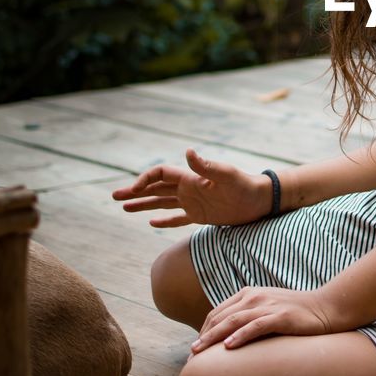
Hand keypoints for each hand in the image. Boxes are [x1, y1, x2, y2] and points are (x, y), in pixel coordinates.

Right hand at [113, 148, 270, 227]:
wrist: (261, 200)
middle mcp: (189, 188)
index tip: (134, 190)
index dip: (145, 179)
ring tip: (124, 208)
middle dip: (136, 192)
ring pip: (162, 203)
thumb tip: (188, 151)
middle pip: (156, 188)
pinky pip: (178, 218)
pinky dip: (164, 221)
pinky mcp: (201, 215)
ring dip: (144, 205)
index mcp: (191, 178)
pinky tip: (152, 223)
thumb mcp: (226, 175)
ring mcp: (194, 202)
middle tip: (115, 197)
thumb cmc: (245, 186)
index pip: (161, 174)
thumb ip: (206, 165)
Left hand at [191, 286, 333, 351]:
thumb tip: (228, 340)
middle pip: (220, 317)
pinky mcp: (281, 316)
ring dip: (213, 337)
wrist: (326, 307)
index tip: (195, 349)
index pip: (217, 313)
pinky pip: (255, 326)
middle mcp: (254, 297)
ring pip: (233, 321)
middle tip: (191, 355)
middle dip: (203, 336)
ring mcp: (268, 305)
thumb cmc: (295, 313)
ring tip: (200, 352)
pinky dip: (240, 335)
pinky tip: (228, 346)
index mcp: (248, 294)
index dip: (203, 331)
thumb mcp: (267, 310)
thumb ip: (248, 318)